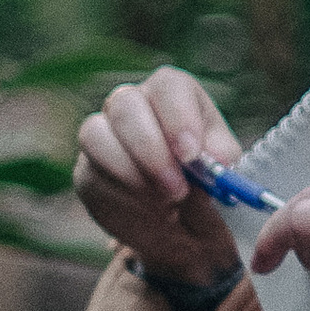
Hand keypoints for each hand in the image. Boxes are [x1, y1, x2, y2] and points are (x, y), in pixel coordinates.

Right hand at [73, 68, 244, 289]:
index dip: (178, 118)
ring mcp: (103, 133)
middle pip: (125, 104)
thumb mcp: (222, 175)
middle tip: (177, 190)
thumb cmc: (205, 186)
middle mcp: (134, 104)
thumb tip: (215, 157)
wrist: (181, 224)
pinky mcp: (87, 168)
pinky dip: (121, 199)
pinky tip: (148, 215)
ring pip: (96, 135)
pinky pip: (90, 175)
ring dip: (131, 174)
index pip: (169, 86)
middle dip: (151, 151)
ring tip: (166, 206)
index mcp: (175, 96)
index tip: (191, 156)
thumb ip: (219, 164)